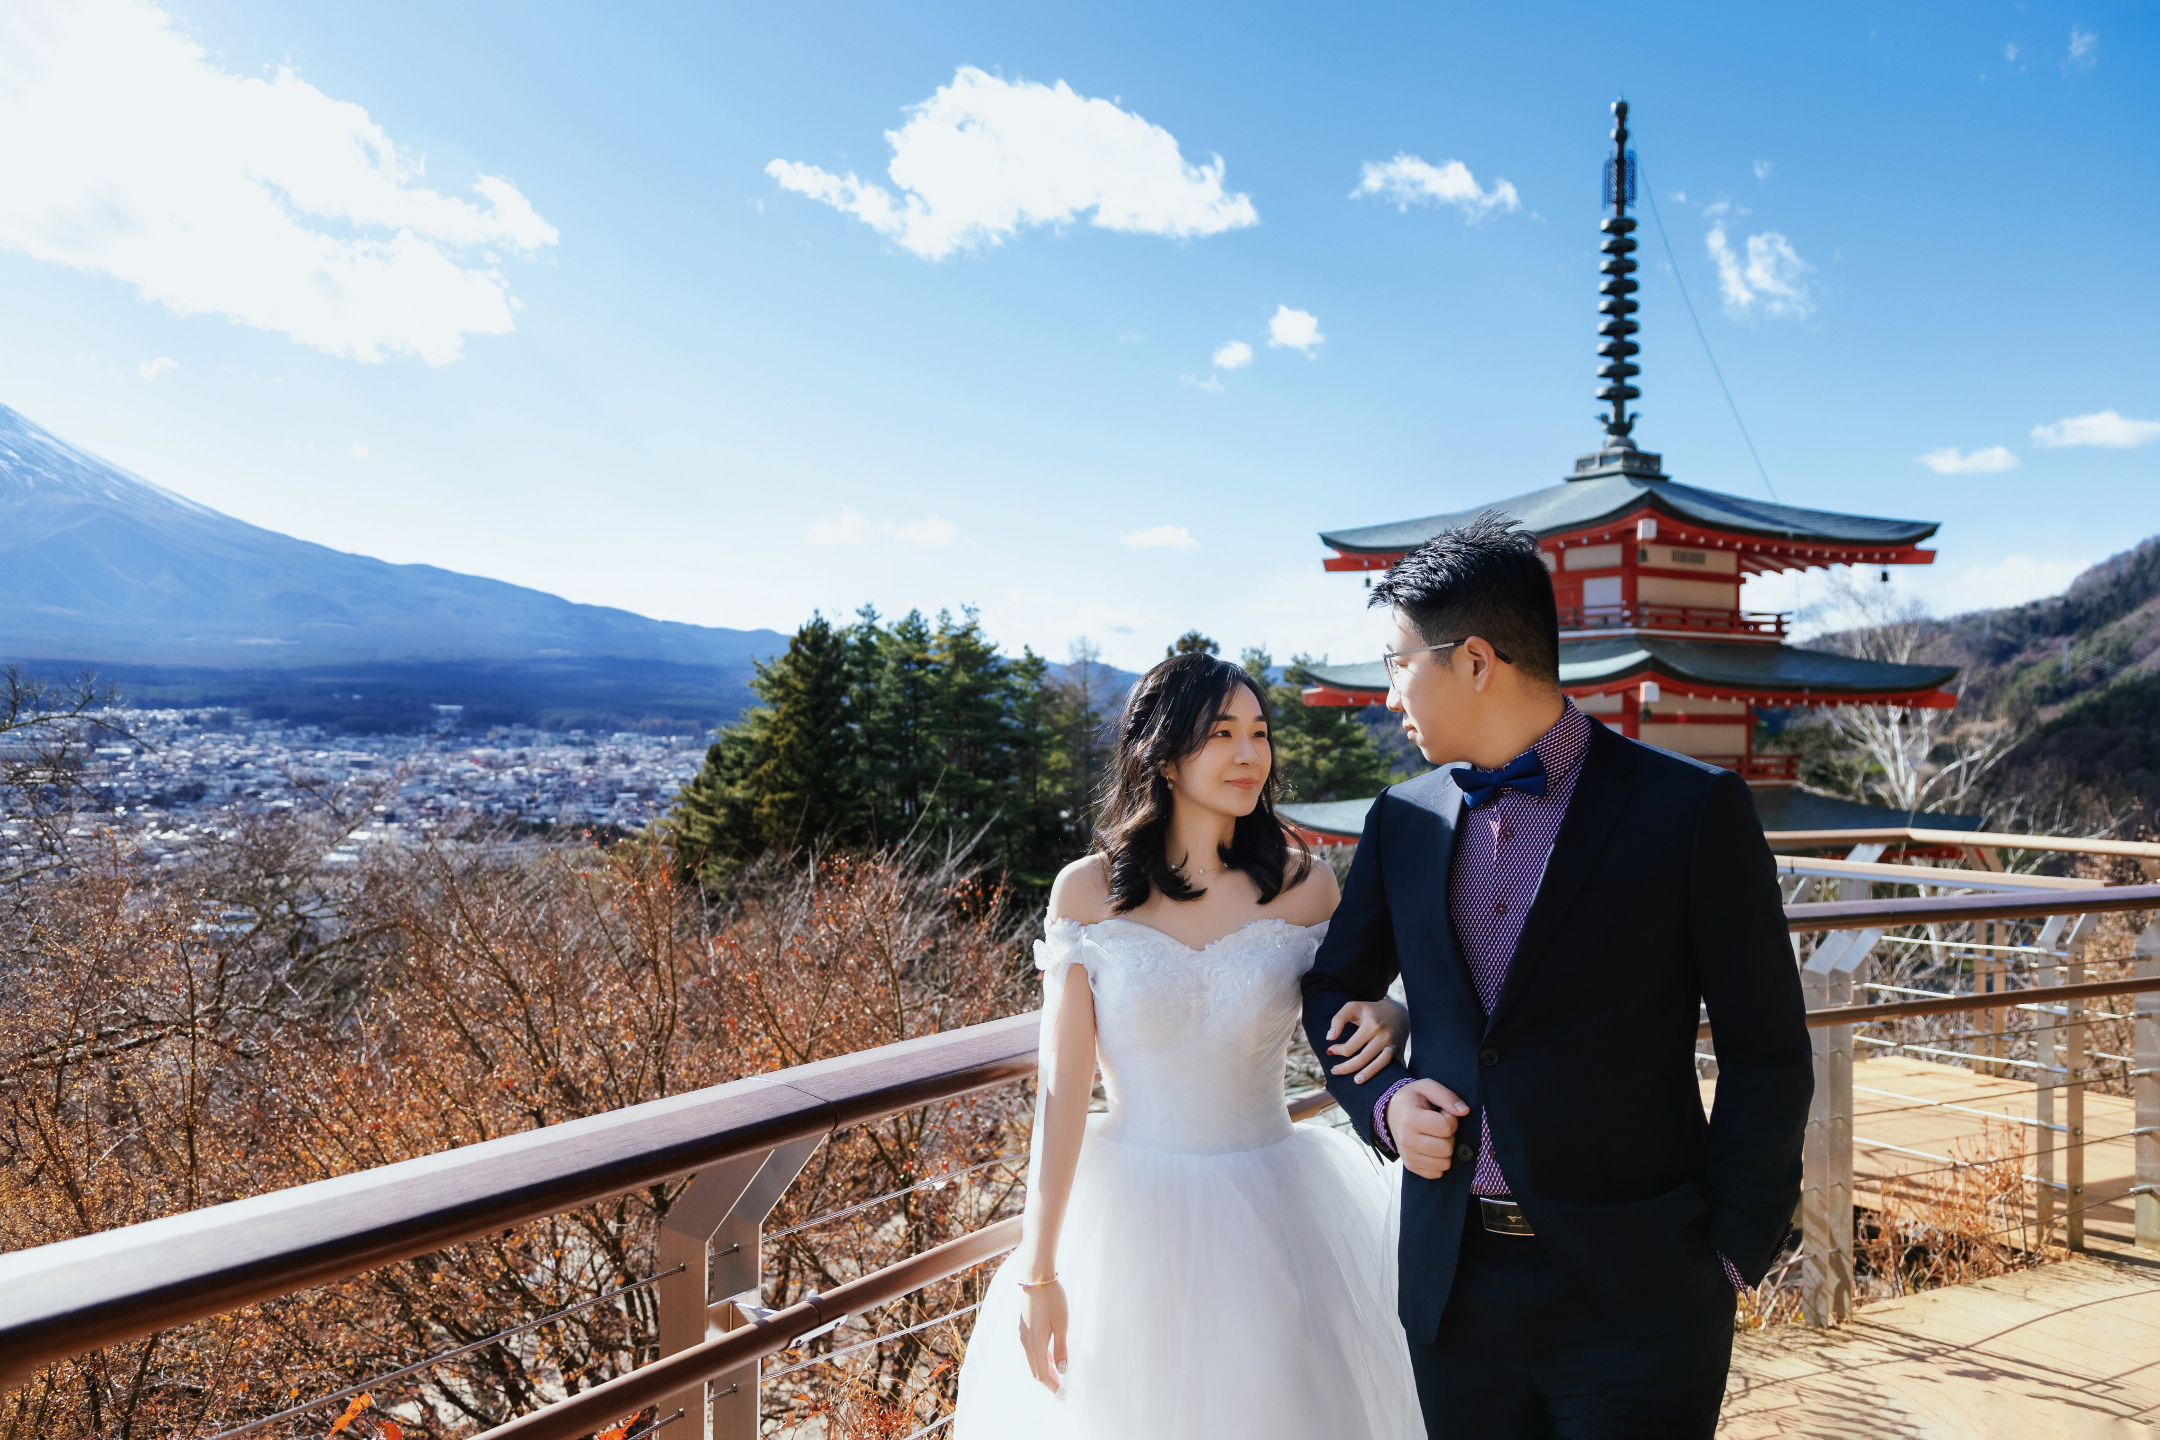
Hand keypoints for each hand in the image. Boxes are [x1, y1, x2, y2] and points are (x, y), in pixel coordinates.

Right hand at [1016, 1278, 1068, 1392]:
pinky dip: (1040, 1359)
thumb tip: (1062, 1370)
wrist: (1036, 1278)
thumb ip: (1061, 1348)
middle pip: (1035, 1370)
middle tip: (1061, 1390)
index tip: (1062, 1395)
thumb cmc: (1052, 1299)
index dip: (1052, 1386)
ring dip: (1044, 1370)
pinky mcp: (1024, 1327)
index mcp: (1035, 1343)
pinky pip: (1031, 1350)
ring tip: (1057, 1376)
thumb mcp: (1061, 1324)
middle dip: (1048, 1381)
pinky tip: (1050, 1357)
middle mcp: (1026, 1342)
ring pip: (1033, 1360)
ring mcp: (1023, 1334)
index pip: (1042, 1373)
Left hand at [1325, 998, 1409, 1083]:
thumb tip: (1329, 1038)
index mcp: (1371, 1025)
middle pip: (1363, 1058)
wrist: (1397, 1012)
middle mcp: (1383, 1035)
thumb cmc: (1370, 1010)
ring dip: (1367, 1074)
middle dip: (1346, 1067)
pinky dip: (1382, 1074)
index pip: (1350, 1046)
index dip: (1338, 1051)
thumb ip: (1338, 1019)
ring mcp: (1393, 1044)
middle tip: (1334, 1071)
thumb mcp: (1353, 1007)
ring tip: (1355, 1081)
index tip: (1331, 1051)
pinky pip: (1391, 1066)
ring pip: (1380, 1063)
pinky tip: (1373, 1081)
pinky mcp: (1398, 1051)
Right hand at [1386, 1078, 1469, 1179]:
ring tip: (1436, 1137)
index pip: (1446, 1128)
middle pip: (1446, 1148)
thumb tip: (1464, 1111)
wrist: (1390, 1112)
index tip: (1443, 1113)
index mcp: (1410, 1119)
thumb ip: (1447, 1096)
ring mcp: (1408, 1156)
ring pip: (1444, 1163)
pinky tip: (1432, 1148)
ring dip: (1446, 1150)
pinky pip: (1437, 1173)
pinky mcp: (1411, 1166)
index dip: (1451, 1119)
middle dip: (1450, 1136)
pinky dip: (1440, 1161)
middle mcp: (1407, 1141)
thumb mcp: (1427, 1087)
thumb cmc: (1412, 1099)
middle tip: (1440, 1126)